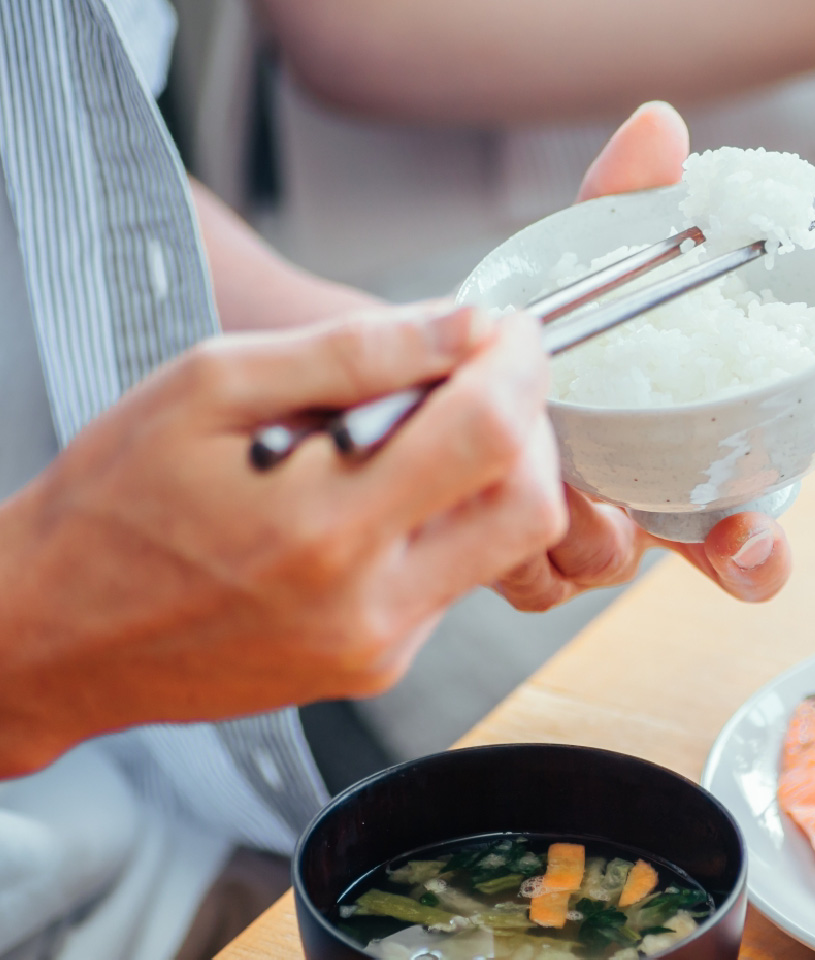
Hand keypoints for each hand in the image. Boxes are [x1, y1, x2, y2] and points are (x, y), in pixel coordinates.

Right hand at [0, 304, 564, 775]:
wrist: (49, 635)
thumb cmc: (111, 504)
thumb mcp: (210, 386)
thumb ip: (353, 353)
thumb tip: (463, 324)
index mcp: (322, 524)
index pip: (491, 435)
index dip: (519, 365)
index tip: (507, 329)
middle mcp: (367, 602)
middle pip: (531, 506)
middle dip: (528, 426)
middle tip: (483, 377)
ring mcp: (379, 646)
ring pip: (504, 548)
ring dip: (491, 475)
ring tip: (416, 431)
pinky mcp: (377, 668)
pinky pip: (454, 582)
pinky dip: (445, 523)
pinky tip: (379, 495)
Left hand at [491, 100, 814, 610]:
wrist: (418, 374)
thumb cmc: (532, 324)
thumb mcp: (577, 254)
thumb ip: (621, 200)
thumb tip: (660, 125)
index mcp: (714, 420)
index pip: (809, 431)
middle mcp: (673, 488)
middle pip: (748, 543)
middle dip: (761, 552)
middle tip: (747, 537)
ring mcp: (608, 533)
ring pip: (646, 569)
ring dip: (632, 550)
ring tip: (607, 520)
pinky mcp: (533, 564)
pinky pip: (551, 580)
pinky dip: (545, 551)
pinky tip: (530, 519)